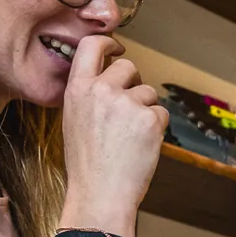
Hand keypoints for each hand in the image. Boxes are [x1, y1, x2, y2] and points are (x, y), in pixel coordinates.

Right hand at [58, 36, 166, 236]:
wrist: (100, 193)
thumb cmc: (87, 163)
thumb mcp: (74, 119)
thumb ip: (90, 94)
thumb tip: (111, 78)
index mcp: (78, 88)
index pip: (92, 46)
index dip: (108, 43)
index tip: (117, 48)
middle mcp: (101, 90)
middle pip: (129, 67)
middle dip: (134, 83)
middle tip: (129, 108)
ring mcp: (127, 103)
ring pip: (148, 92)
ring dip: (146, 110)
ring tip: (130, 137)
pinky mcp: (149, 118)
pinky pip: (161, 113)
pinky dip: (157, 128)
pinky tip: (142, 145)